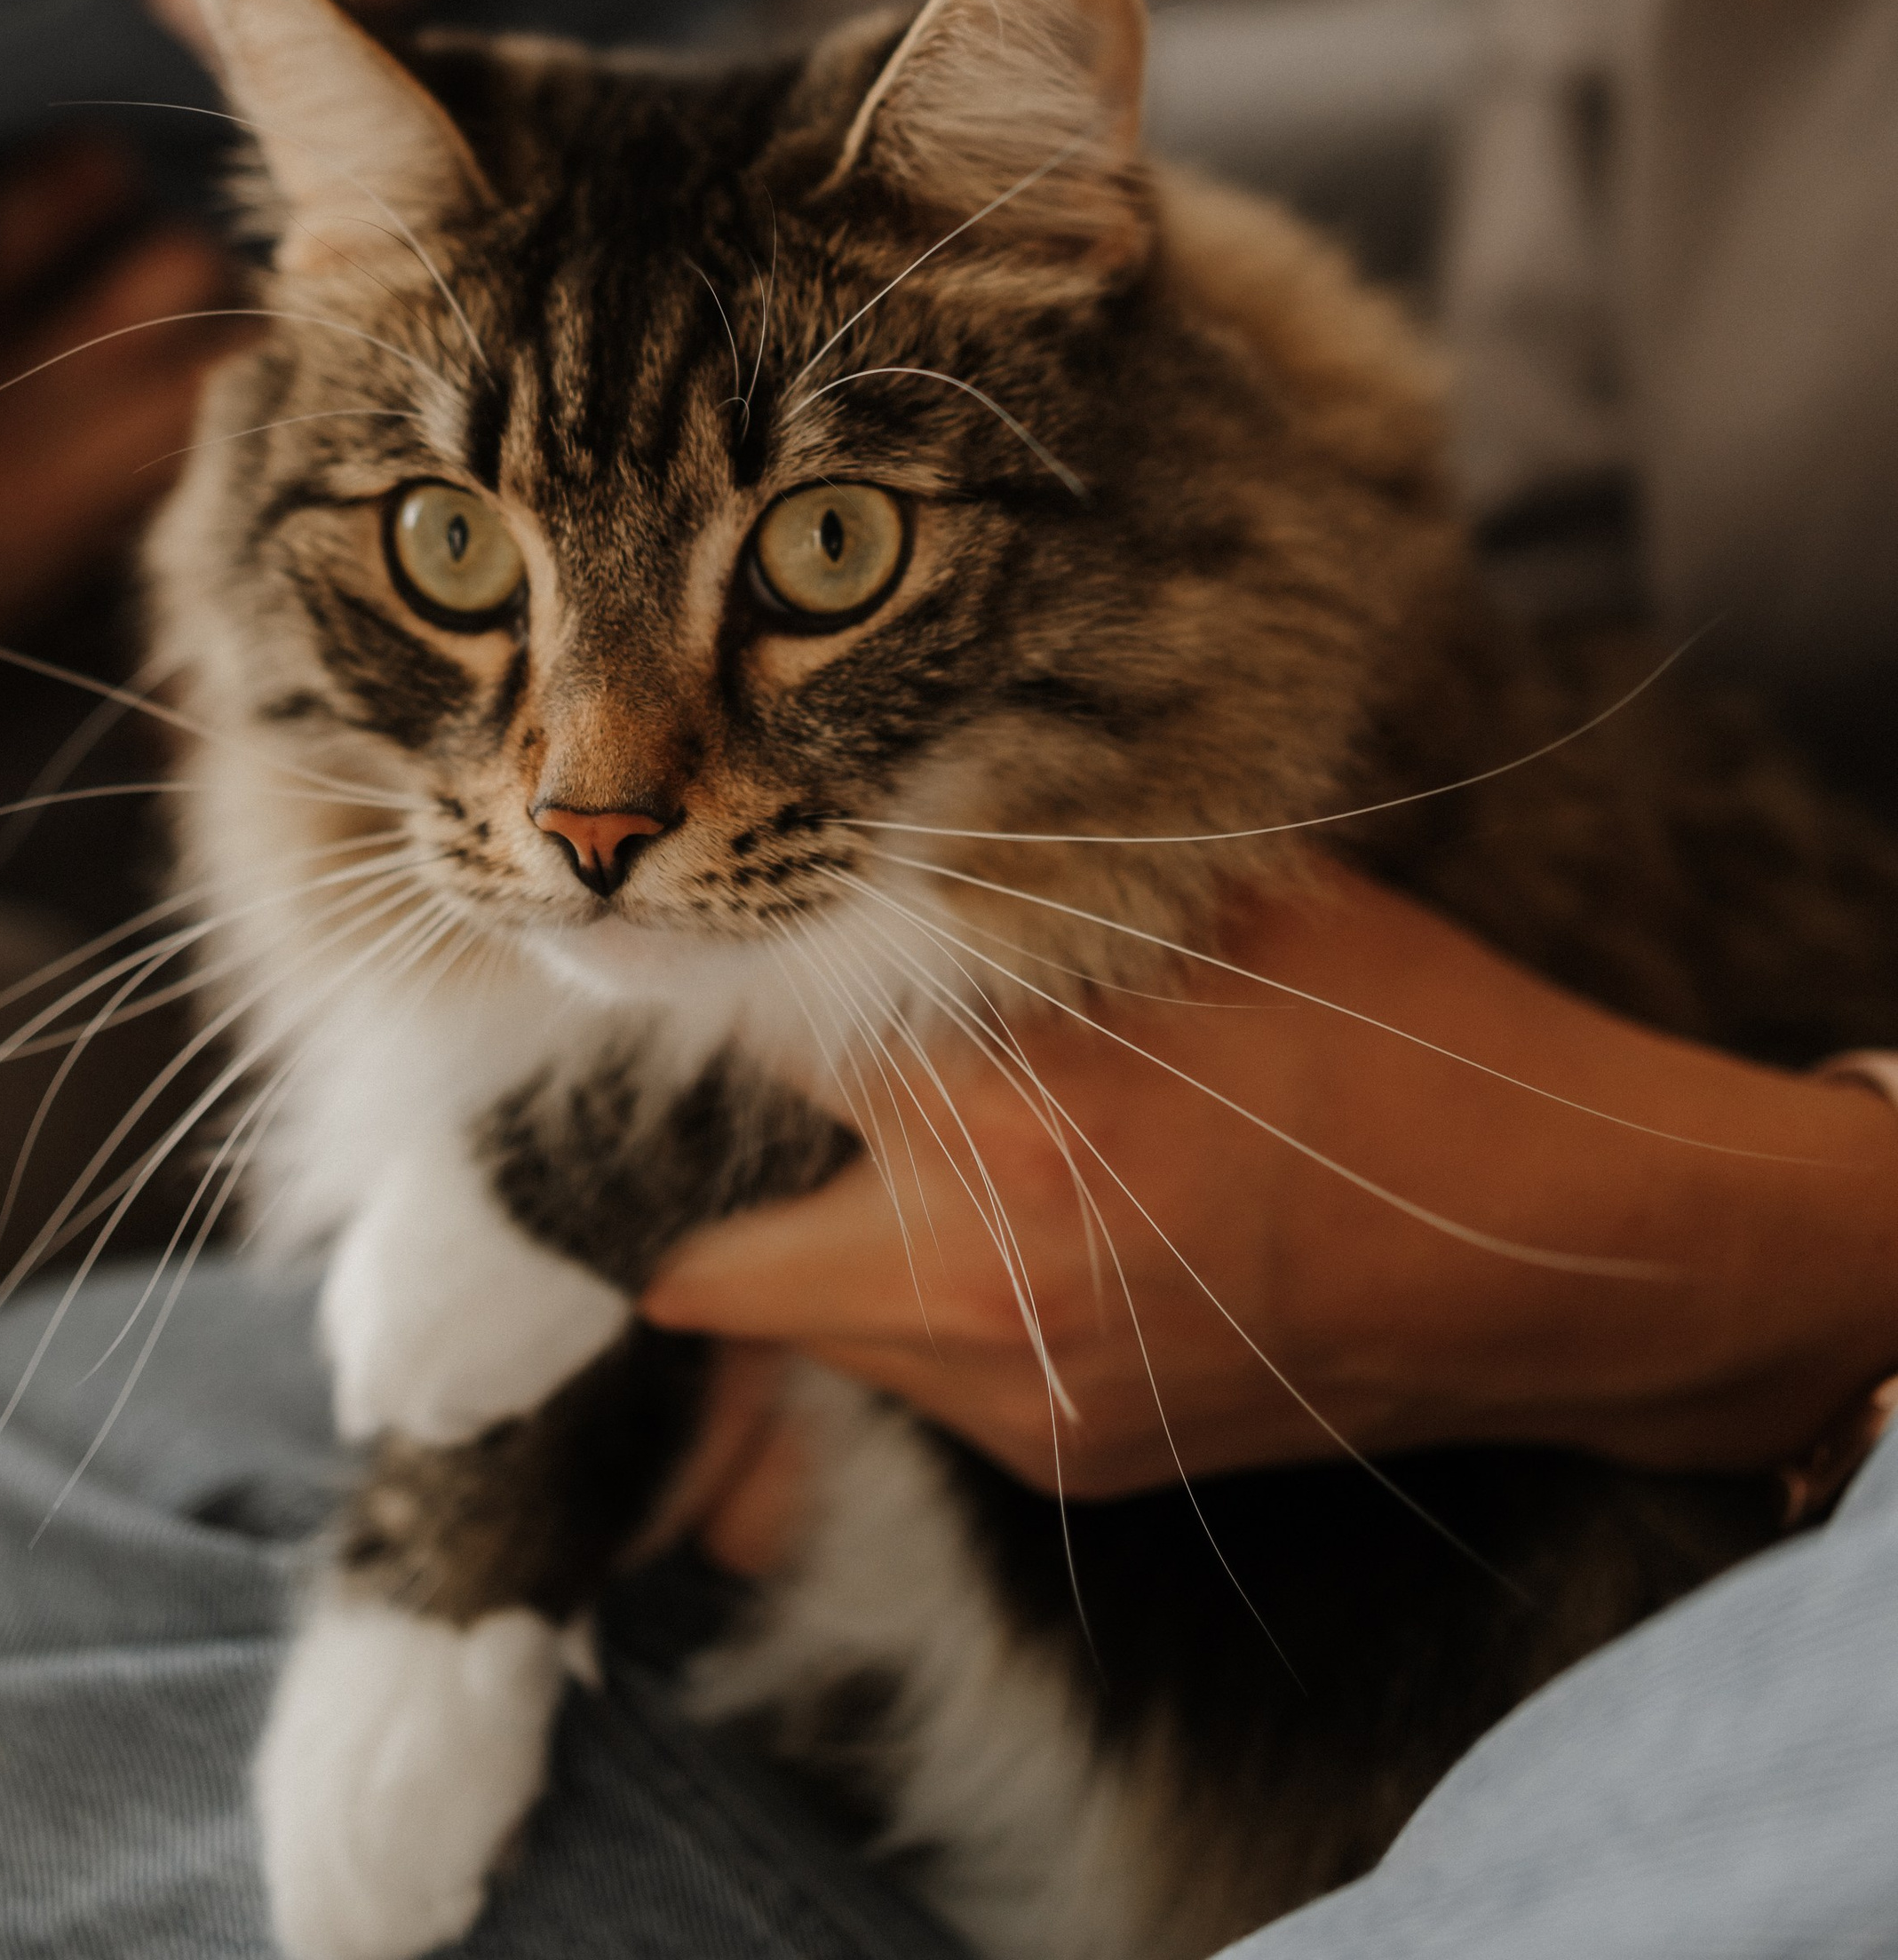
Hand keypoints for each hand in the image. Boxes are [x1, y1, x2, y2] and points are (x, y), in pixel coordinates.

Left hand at [646, 866, 1897, 1535]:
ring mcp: (1026, 1400)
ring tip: (877, 1145)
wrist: (1568, 1247)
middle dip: (719, 1173)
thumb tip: (887, 815)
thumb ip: (1034, 879)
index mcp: (1009, 1117)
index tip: (720, 953)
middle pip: (713, 1260)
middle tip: (747, 1091)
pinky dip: (911, 1305)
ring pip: (806, 1333)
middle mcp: (985, 1285)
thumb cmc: (1405, 1035)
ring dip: (811, 1241)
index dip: (731, 992)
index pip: (760, 1051)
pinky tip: (995, 1221)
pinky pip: (917, 1382)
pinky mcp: (1075, 1465)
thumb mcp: (1212, 906)